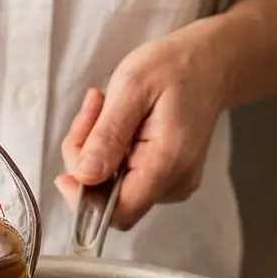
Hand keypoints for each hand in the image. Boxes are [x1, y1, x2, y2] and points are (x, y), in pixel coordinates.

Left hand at [55, 27, 226, 230]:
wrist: (211, 65)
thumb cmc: (174, 68)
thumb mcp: (132, 87)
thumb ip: (108, 135)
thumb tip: (85, 176)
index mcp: (167, 162)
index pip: (120, 212)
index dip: (86, 199)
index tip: (65, 171)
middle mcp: (175, 182)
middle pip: (112, 199)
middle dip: (87, 161)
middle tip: (91, 112)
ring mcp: (175, 183)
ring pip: (115, 188)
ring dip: (97, 151)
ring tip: (105, 109)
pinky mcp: (170, 178)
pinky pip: (127, 178)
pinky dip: (111, 153)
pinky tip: (119, 122)